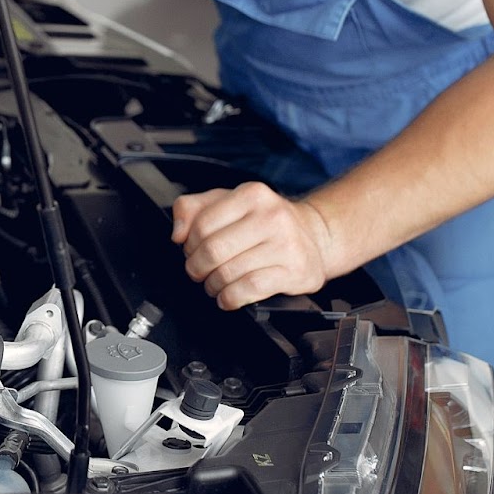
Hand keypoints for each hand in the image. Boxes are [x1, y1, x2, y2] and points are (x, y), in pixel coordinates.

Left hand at [170, 183, 336, 309]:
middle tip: (199, 272)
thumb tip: (177, 233)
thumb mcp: (229, 202)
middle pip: (213, 250)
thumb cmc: (266, 221)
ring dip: (212, 285)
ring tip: (214, 284)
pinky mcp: (296, 272)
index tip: (191, 251)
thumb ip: (194, 209)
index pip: (202, 224)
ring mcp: (286, 245)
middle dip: (197, 268)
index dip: (189, 244)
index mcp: (252, 195)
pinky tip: (228, 296)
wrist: (315, 236)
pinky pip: (249, 289)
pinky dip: (230, 298)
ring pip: (228, 273)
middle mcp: (272, 217)